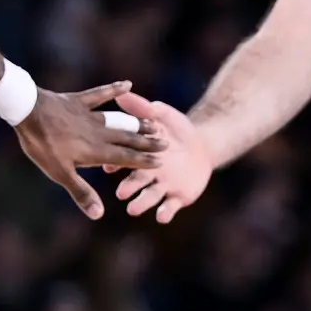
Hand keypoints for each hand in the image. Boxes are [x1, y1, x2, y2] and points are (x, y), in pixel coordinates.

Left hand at [14, 81, 163, 219]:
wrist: (28, 112)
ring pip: (119, 120)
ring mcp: (89, 115)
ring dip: (136, 123)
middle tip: (166, 143)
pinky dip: (114, 89)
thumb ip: (81, 192)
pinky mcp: (79, 101)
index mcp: (96, 151)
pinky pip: (100, 95)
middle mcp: (98, 132)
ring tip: (153, 123)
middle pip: (127, 139)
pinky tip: (128, 84)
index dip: (142, 161)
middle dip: (146, 142)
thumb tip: (98, 215)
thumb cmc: (43, 146)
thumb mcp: (60, 173)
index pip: (125, 158)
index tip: (161, 162)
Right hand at [110, 92, 211, 223]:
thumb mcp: (161, 115)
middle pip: (135, 182)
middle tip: (121, 193)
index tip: (108, 168)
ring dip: (140, 203)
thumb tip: (123, 93)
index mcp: (139, 156)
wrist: (202, 146)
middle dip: (128, 187)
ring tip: (132, 209)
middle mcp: (147, 175)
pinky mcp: (177, 198)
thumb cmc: (177, 129)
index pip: (125, 160)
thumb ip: (142, 108)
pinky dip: (165, 213)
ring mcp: (162, 187)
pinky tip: (161, 217)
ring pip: (148, 197)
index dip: (116, 165)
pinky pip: (170, 207)